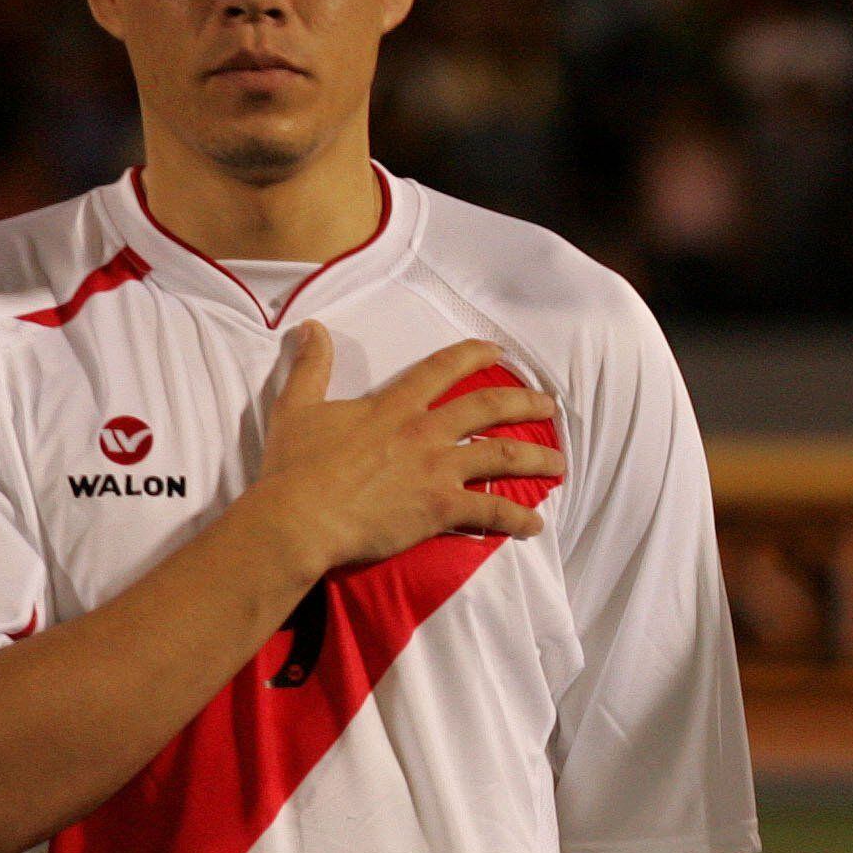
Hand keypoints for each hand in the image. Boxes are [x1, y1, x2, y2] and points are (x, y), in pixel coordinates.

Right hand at [246, 329, 563, 575]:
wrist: (298, 519)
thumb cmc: (293, 468)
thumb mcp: (296, 408)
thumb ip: (311, 367)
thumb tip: (310, 328)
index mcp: (393, 405)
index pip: (444, 368)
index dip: (475, 354)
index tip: (498, 350)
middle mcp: (424, 431)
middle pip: (490, 406)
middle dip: (526, 402)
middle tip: (548, 405)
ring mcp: (437, 469)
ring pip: (504, 456)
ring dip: (537, 458)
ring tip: (559, 463)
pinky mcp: (441, 508)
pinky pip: (492, 511)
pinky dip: (518, 518)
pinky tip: (535, 525)